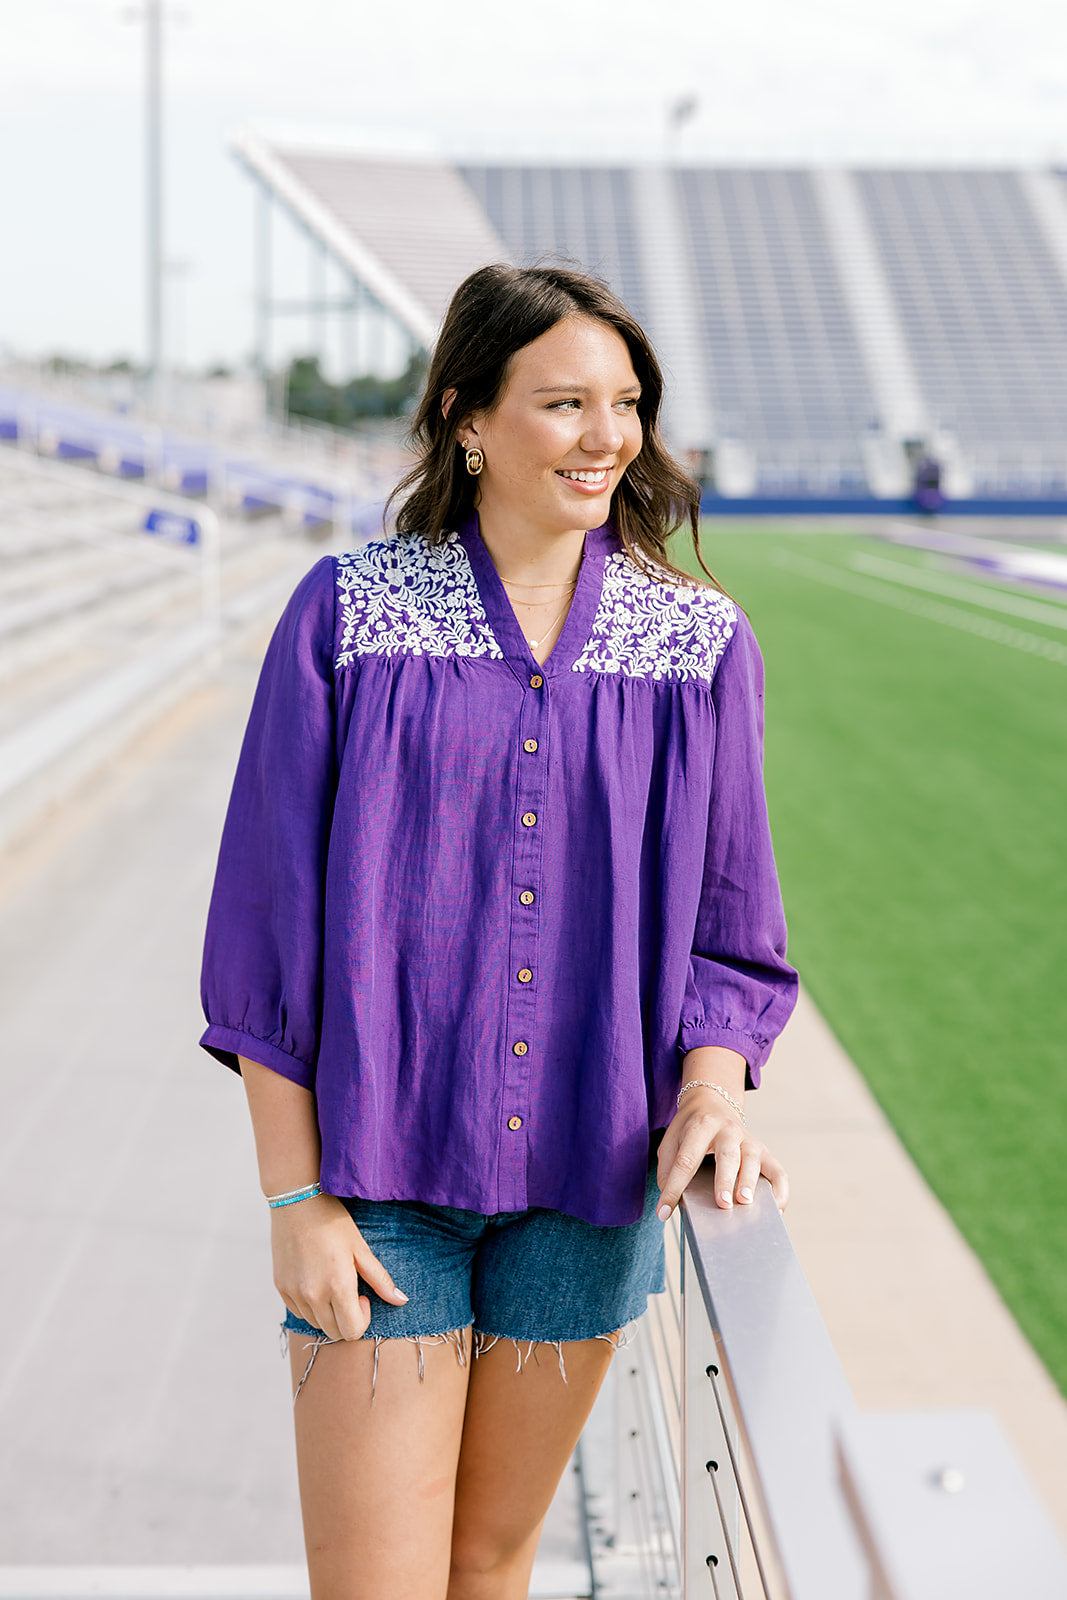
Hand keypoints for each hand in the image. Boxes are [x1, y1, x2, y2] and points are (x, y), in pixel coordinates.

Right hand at [270, 1193, 408, 1341]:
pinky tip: (315, 1280)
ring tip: (331, 1283)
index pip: (352, 1331)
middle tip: (350, 1290)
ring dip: (328, 1313)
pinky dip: (310, 1306)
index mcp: (337, 1286)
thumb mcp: (361, 1248)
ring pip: (315, 1324)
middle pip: (334, 1332)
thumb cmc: (334, 1222)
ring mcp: (294, 1293)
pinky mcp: (281, 1288)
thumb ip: (380, 1279)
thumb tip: (402, 1301)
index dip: (362, 1318)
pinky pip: (299, 1312)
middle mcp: (312, 1295)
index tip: (363, 1295)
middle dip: (347, 1319)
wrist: (297, 1201)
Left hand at [656, 1087, 788, 1219]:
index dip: (675, 1187)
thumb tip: (671, 1202)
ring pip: (752, 1160)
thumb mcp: (670, 1140)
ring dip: (750, 1182)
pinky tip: (774, 1210)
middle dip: (725, 1180)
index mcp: (700, 1126)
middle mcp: (727, 1130)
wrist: (712, 1101)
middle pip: (727, 1155)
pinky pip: (778, 1172)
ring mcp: (748, 1140)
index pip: (686, 1159)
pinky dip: (779, 1191)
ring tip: (745, 1202)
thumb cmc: (690, 1127)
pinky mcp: (764, 1152)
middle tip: (722, 1203)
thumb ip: (667, 1169)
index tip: (664, 1211)